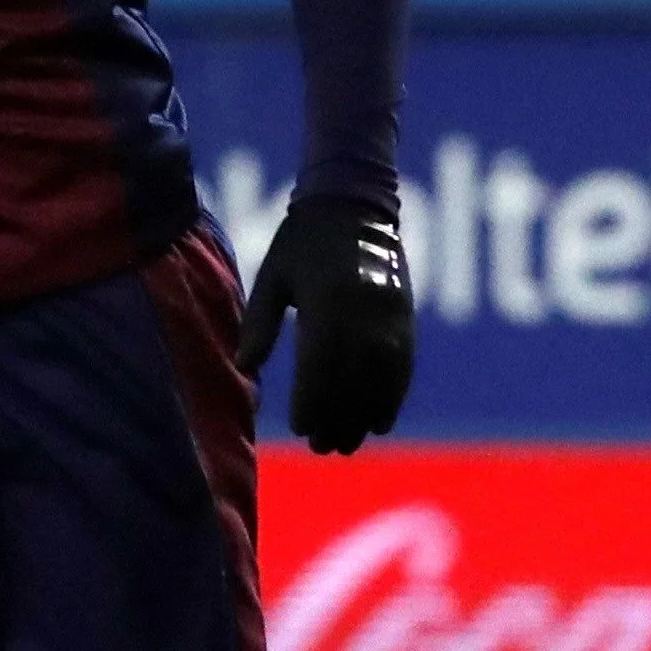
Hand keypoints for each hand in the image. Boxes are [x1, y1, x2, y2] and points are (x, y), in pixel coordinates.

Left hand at [234, 193, 414, 453]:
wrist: (354, 203)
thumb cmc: (302, 240)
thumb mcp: (273, 277)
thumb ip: (260, 323)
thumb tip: (244, 368)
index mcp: (327, 300)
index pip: (321, 365)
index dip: (313, 401)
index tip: (301, 428)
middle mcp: (364, 311)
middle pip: (354, 379)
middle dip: (339, 418)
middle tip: (322, 447)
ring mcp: (390, 315)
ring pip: (382, 379)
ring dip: (366, 416)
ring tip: (349, 443)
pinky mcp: (406, 316)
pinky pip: (404, 366)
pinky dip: (394, 397)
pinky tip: (381, 422)